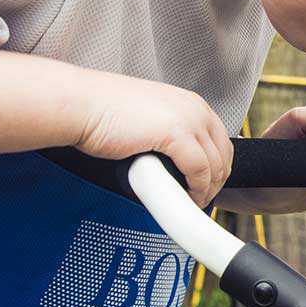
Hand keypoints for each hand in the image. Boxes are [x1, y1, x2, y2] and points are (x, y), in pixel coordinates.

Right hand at [74, 74, 232, 205]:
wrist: (81, 106)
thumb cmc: (103, 114)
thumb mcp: (149, 118)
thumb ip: (167, 133)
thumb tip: (174, 161)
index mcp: (190, 102)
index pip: (220, 140)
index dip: (217, 168)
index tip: (206, 186)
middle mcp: (194, 107)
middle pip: (224, 154)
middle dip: (216, 182)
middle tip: (200, 200)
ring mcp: (188, 119)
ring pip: (214, 166)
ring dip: (207, 190)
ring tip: (191, 204)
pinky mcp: (175, 133)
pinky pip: (199, 171)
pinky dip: (196, 190)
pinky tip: (186, 199)